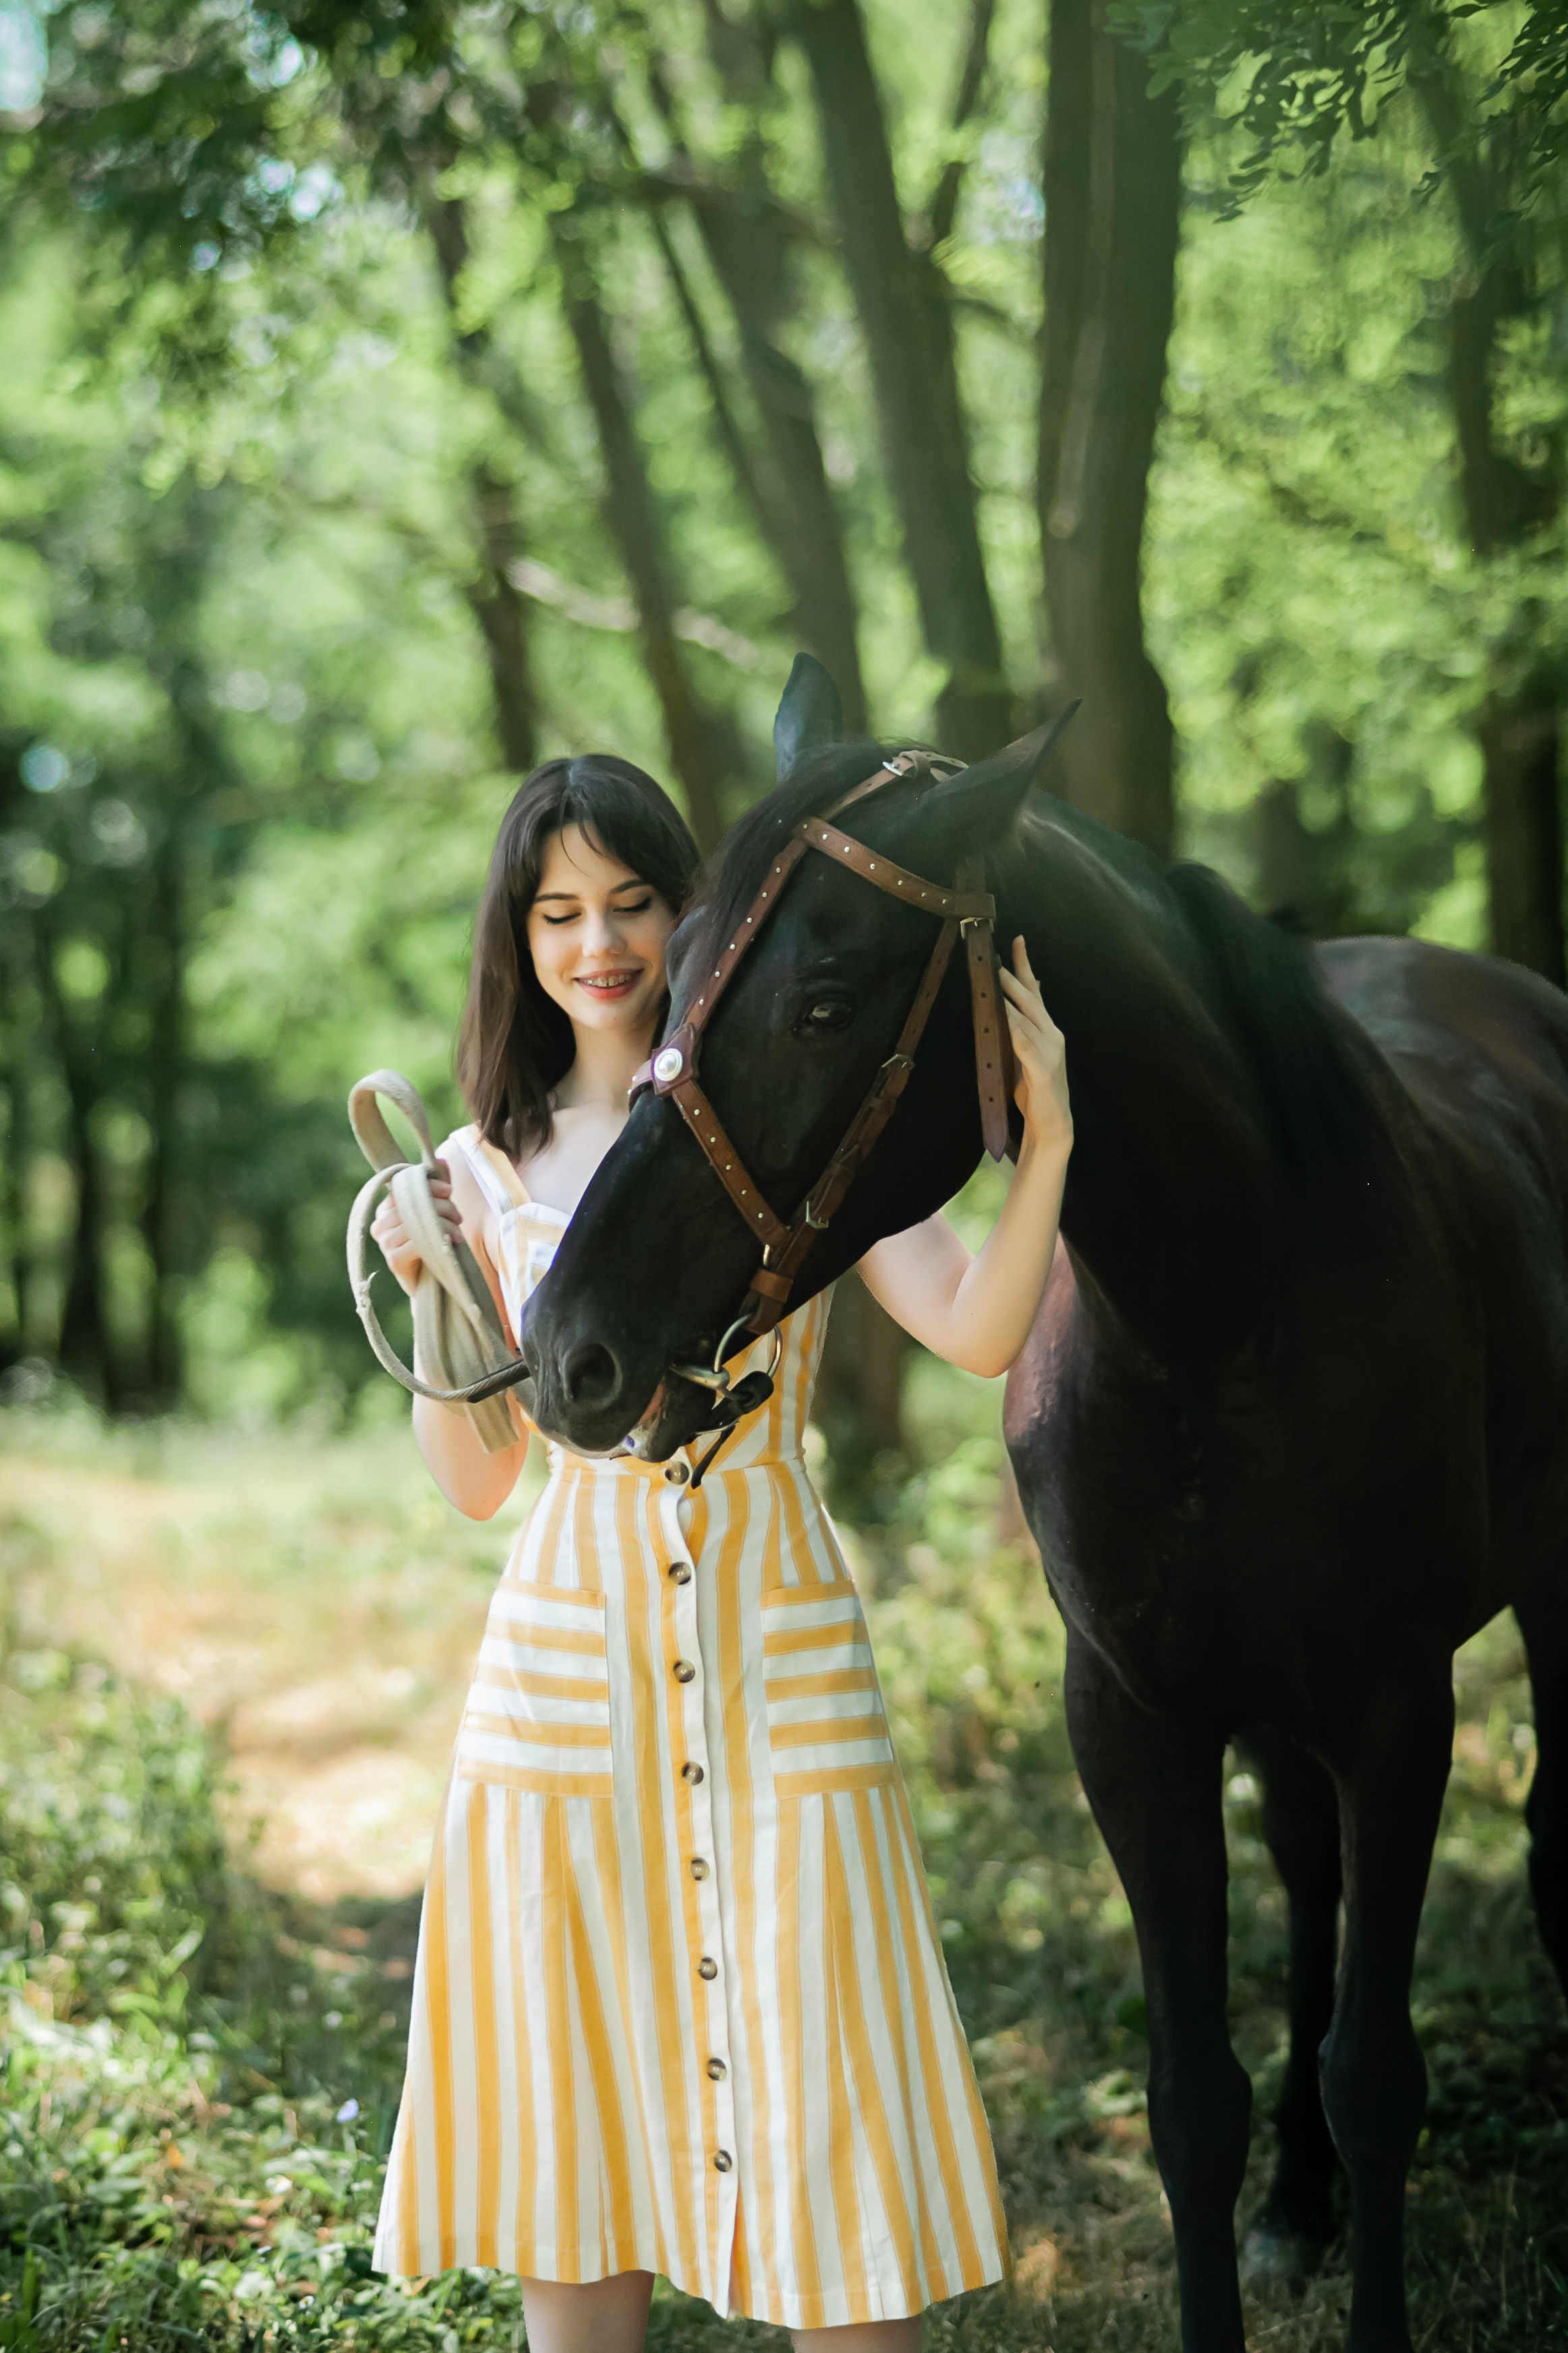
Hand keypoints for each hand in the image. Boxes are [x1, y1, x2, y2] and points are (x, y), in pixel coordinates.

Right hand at [369, 1160, 463, 1297]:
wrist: (434, 1283)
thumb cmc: (434, 1245)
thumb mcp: (436, 1212)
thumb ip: (436, 1188)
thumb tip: (441, 1161)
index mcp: (384, 1210)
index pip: (403, 1186)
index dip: (428, 1184)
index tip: (449, 1190)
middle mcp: (379, 1226)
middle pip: (412, 1202)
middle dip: (442, 1205)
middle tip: (459, 1216)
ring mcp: (384, 1244)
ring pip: (418, 1220)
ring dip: (445, 1222)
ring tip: (458, 1231)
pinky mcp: (394, 1260)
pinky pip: (419, 1240)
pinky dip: (440, 1238)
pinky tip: (452, 1243)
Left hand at [1001, 938, 1070, 1157]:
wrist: (1052, 1125)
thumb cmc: (1036, 1092)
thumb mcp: (1026, 1055)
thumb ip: (1020, 1031)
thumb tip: (1007, 1006)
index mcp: (1048, 1030)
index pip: (1036, 991)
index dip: (1026, 965)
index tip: (1017, 940)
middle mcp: (1052, 1035)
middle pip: (1031, 999)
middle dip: (1012, 976)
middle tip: (994, 957)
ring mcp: (1050, 1051)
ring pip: (1026, 1018)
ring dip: (1009, 998)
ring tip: (993, 980)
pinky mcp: (1043, 1069)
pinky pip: (1025, 1045)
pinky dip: (1014, 1030)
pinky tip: (1004, 1018)